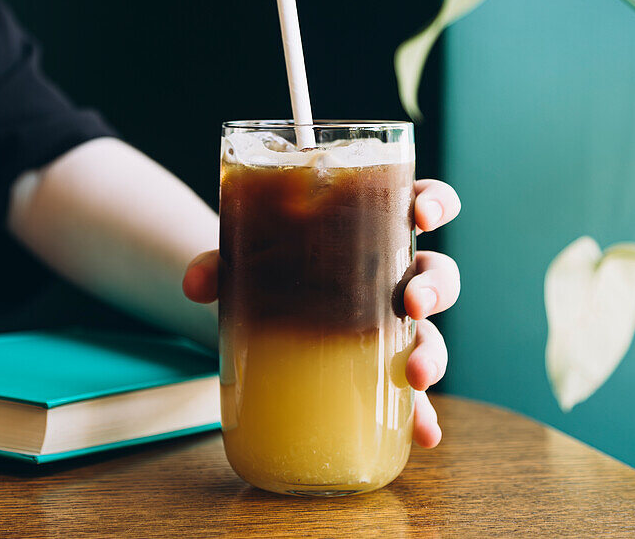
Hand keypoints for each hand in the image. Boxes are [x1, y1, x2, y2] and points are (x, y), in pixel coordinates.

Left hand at [182, 179, 460, 448]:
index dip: (434, 202)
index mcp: (372, 226)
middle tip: (414, 303)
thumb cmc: (269, 264)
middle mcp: (392, 275)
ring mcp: (390, 325)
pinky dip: (422, 413)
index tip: (420, 213)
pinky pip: (413, 393)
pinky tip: (423, 432)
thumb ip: (219, 263)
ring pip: (433, 332)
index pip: (421, 202)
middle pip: (439, 272)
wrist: (254, 305)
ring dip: (433, 353)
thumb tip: (195, 283)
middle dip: (436, 287)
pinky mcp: (380, 370)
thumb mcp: (244, 256)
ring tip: (414, 374)